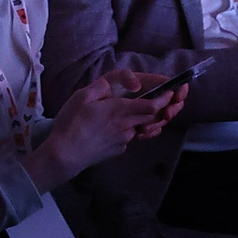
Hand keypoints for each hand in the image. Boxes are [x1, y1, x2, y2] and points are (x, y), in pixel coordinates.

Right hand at [29, 69, 185, 190]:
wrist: (65, 155)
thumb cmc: (71, 123)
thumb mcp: (82, 96)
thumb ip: (104, 85)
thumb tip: (126, 82)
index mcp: (119, 110)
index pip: (152, 104)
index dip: (165, 97)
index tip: (172, 91)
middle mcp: (126, 125)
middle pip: (153, 116)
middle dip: (164, 108)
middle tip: (170, 100)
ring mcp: (124, 139)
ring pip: (144, 127)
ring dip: (152, 120)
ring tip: (154, 113)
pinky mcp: (119, 149)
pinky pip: (133, 137)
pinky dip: (136, 130)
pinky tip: (131, 127)